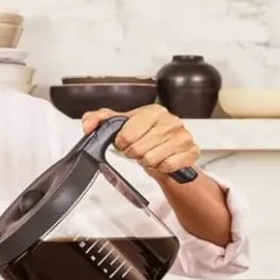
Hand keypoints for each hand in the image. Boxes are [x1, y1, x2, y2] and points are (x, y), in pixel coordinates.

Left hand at [81, 105, 199, 177]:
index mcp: (154, 111)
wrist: (169, 151)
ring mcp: (183, 136)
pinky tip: (161, 160)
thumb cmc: (145, 136)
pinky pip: (167, 166)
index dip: (122, 142)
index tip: (125, 142)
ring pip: (152, 159)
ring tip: (150, 155)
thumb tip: (88, 125)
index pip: (127, 133)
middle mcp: (171, 121)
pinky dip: (160, 168)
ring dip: (147, 162)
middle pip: (139, 149)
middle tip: (139, 150)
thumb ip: (99, 119)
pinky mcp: (191, 152)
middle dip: (134, 153)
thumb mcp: (122, 125)